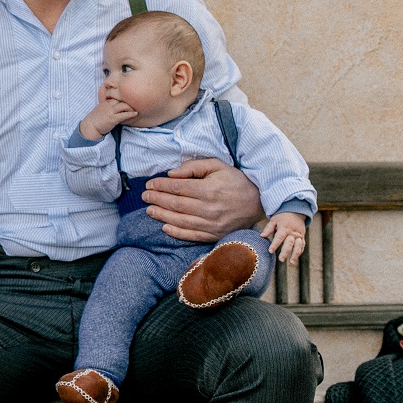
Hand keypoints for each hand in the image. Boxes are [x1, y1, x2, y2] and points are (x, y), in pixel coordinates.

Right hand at [79, 94, 137, 140]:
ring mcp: (110, 111)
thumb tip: (116, 106)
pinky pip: (124, 114)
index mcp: (106, 102)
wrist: (90, 127)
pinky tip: (135, 114)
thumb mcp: (101, 109)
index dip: (124, 97)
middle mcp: (108, 105)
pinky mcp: (113, 119)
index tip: (130, 99)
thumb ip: (108, 106)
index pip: (117, 95)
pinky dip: (131, 114)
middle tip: (135, 104)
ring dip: (131, 107)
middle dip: (129, 101)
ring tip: (135, 110)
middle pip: (122, 99)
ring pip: (124, 105)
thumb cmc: (96, 119)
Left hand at [142, 159, 263, 242]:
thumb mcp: (218, 166)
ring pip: (180, 221)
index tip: (149, 184)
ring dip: (161, 215)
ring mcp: (212, 224)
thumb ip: (194, 167)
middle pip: (176, 205)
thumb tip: (171, 174)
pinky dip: (176, 232)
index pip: (178, 188)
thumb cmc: (235, 182)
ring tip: (149, 210)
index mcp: (210, 190)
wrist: (258, 203)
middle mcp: (210, 208)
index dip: (161, 186)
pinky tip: (164, 227)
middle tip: (145, 196)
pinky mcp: (215, 235)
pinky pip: (191, 236)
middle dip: (157, 199)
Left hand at [262, 212, 306, 263]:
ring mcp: (298, 236)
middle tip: (281, 259)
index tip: (270, 251)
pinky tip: (295, 258)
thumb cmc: (282, 217)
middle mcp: (292, 233)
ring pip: (298, 246)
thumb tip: (261, 236)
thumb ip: (268, 228)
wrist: (295, 212)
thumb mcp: (274, 220)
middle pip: (289, 244)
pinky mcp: (302, 238)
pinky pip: (302, 246)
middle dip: (285, 252)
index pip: (279, 237)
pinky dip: (299, 252)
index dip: (275, 244)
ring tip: (291, 263)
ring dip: (295, 255)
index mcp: (284, 228)